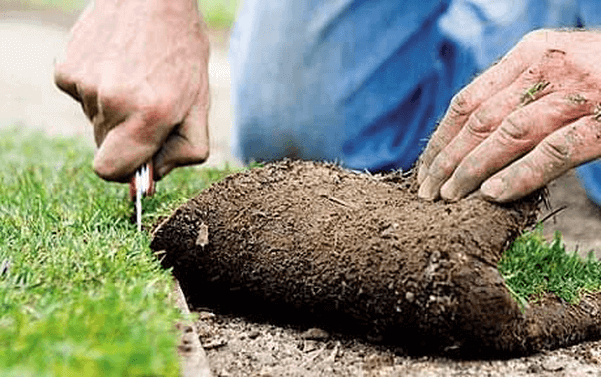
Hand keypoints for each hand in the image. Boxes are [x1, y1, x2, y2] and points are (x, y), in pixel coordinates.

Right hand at [54, 0, 209, 181]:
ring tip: (134, 76)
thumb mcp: (200, 103)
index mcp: (149, 117)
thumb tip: (154, 178)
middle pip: (104, 147)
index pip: (111, 172)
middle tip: (146, 103)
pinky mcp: (66, 69)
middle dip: (125, 135)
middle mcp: (113, 103)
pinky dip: (96, 88)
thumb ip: (185, 149)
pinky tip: (115, 64)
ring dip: (113, 108)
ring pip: (94, 120)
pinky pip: (80, 97)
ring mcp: (85, 85)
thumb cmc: (181, 51)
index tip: (137, 156)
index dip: (125, 169)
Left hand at [417, 30, 600, 201]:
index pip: (466, 101)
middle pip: (478, 122)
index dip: (439, 138)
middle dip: (445, 160)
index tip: (424, 166)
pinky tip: (493, 194)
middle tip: (426, 191)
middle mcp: (547, 69)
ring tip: (448, 198)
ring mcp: (576, 95)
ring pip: (506, 137)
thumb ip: (518, 87)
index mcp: (529, 53)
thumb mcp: (556, 63)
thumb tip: (472, 129)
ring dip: (469, 171)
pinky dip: (519, 175)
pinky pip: (552, 153)